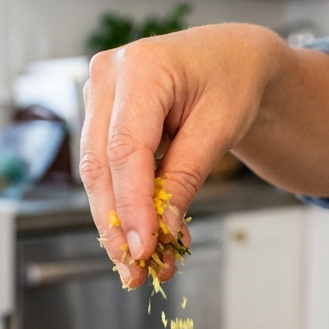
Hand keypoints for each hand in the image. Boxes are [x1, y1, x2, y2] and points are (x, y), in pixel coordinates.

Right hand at [80, 23, 284, 287]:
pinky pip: (106, 169)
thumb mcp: (221, 127)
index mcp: (141, 67)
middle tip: (137, 269)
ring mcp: (97, 96)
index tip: (143, 248)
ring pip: (97, 173)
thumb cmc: (232, 79)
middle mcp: (107, 77)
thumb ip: (187, 174)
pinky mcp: (100, 118)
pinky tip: (144, 238)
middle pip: (101, 165)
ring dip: (117, 223)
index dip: (131, 204)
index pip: (126, 148)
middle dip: (117, 223)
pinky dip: (124, 206)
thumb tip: (164, 228)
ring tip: (141, 266)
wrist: (230, 58)